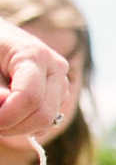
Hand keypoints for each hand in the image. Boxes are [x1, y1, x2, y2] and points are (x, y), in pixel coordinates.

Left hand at [0, 22, 74, 140]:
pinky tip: (12, 115)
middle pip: (43, 114)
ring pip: (48, 121)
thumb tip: (4, 103)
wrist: (0, 37)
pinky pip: (50, 120)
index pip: (29, 98)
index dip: (7, 116)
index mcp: (34, 55)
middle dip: (14, 126)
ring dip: (20, 127)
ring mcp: (62, 81)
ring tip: (0, 116)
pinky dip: (28, 125)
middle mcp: (56, 68)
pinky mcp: (60, 92)